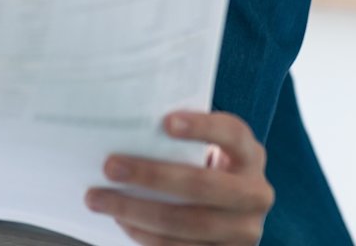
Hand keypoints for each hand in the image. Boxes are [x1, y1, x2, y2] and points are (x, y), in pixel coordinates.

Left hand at [85, 110, 274, 245]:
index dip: (202, 128)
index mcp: (251, 155)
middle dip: (152, 176)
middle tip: (110, 166)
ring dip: (137, 211)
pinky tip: (122, 220)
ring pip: (188, 224)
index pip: (233, 134)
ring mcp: (245, 231)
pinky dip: (145, 235)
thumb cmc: (205, 170)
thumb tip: (122, 123)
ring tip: (99, 199)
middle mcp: (256, 194)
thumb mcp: (207, 151)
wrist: (230, 215)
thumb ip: (180, 140)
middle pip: (203, 185)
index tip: (165, 122)